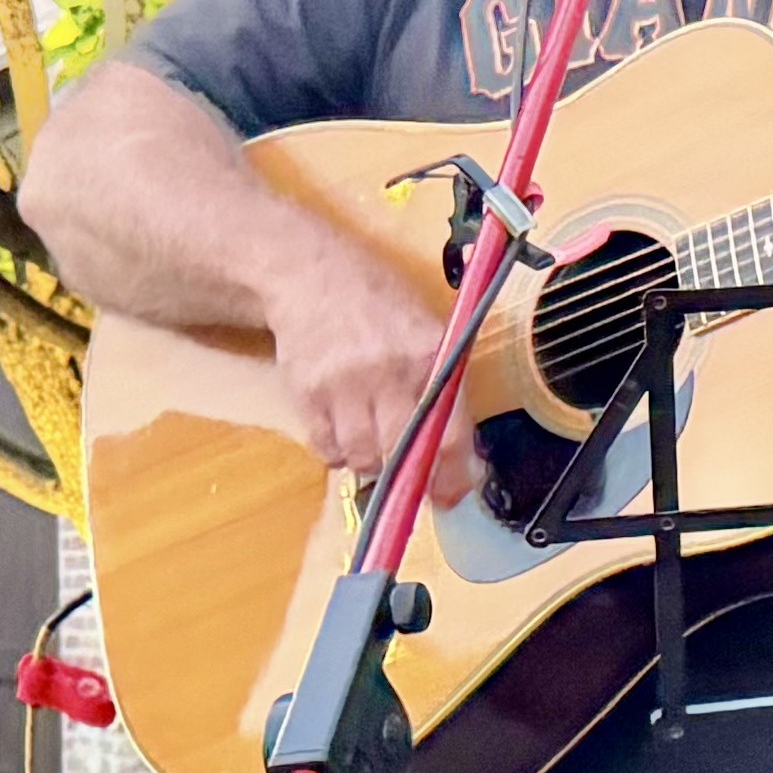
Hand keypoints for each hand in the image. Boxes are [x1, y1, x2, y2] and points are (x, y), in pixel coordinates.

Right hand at [263, 236, 477, 505]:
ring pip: (362, 458)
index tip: (450, 496)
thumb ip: (448, 383)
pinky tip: (346, 431)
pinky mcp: (308, 395)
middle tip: (411, 479)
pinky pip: (327, 449)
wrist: (311, 276)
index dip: (451, 475)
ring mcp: (344, 386)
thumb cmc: (381, 304)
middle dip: (409, 475)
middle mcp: (389, 374)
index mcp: (430, 356)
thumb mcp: (431, 328)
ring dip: (372, 463)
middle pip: (401, 453)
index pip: (448, 432)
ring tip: (375, 441)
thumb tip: (465, 448)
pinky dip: (339, 453)